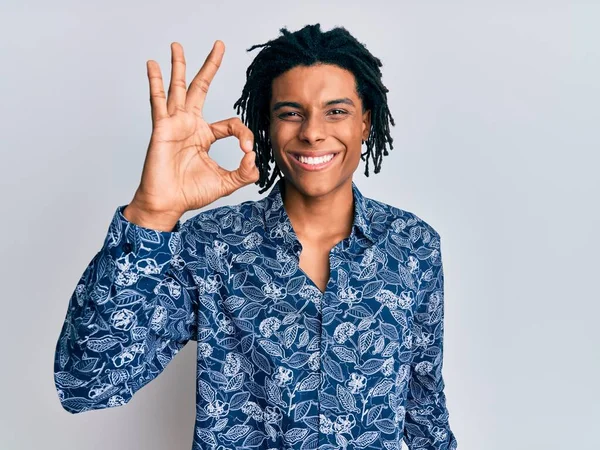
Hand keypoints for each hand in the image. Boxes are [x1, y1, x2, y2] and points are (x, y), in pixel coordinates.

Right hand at [126, 41, 258, 227]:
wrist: (168, 204)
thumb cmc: (191, 193)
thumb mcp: (226, 183)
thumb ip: (244, 172)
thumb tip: (256, 158)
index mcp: (204, 136)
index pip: (230, 123)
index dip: (243, 134)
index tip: (247, 151)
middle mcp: (190, 125)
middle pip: (201, 88)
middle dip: (210, 66)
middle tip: (219, 45)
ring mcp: (175, 124)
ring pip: (179, 88)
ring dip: (179, 66)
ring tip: (177, 45)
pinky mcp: (163, 128)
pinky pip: (159, 101)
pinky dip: (155, 83)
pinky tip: (153, 65)